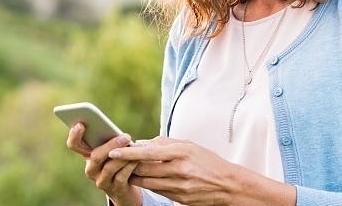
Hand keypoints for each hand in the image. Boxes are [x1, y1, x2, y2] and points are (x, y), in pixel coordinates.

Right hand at [66, 123, 142, 205]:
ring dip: (123, 156)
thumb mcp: (112, 148)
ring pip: (109, 168)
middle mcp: (90, 169)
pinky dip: (130, 166)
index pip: (74, 145)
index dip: (75, 135)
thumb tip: (116, 131)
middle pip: (95, 157)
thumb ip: (109, 139)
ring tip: (134, 145)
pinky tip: (137, 159)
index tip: (81, 124)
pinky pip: (121, 176)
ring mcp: (101, 181)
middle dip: (110, 145)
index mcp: (87, 155)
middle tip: (126, 136)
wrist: (126, 186)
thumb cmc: (118, 159)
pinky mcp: (115, 189)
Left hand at [108, 137, 240, 205]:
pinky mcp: (178, 198)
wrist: (227, 185)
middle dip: (128, 164)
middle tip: (116, 159)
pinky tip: (143, 178)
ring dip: (134, 176)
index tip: (114, 151)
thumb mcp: (189, 146)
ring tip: (126, 169)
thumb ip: (165, 143)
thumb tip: (142, 143)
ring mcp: (179, 186)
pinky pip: (156, 190)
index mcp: (182, 152)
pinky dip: (147, 184)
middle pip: (144, 169)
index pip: (149, 152)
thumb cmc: (208, 161)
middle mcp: (179, 170)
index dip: (129, 153)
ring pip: (147, 182)